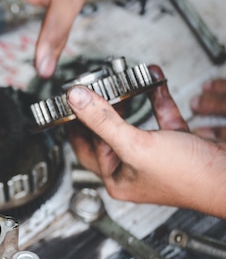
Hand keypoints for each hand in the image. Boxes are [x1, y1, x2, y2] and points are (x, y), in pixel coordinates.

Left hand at [66, 68, 225, 218]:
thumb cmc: (188, 176)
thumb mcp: (134, 144)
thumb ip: (102, 120)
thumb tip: (76, 100)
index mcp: (116, 179)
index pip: (85, 147)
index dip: (76, 124)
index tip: (68, 103)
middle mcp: (133, 170)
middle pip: (106, 135)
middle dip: (100, 110)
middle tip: (90, 91)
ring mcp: (154, 157)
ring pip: (133, 124)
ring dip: (128, 100)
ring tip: (119, 81)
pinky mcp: (176, 145)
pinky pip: (161, 117)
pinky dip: (157, 97)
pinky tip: (154, 79)